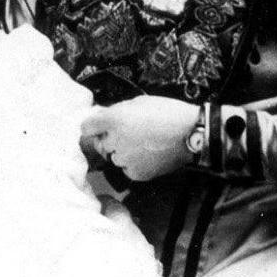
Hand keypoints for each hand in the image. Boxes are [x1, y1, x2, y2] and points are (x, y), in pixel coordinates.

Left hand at [81, 95, 198, 181]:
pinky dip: (134, 164)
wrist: (191, 133)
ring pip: (114, 157)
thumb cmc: (167, 113)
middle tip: (129, 134)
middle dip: (110, 139)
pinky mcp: (136, 173)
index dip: (93, 126)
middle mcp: (114, 140)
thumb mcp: (138, 102)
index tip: (98, 127)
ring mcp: (124, 159)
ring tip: (143, 144)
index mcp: (113, 119)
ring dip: (122, 152)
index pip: (85, 127)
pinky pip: (127, 169)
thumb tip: (104, 117)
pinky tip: (148, 155)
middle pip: (100, 143)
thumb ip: (117, 111)